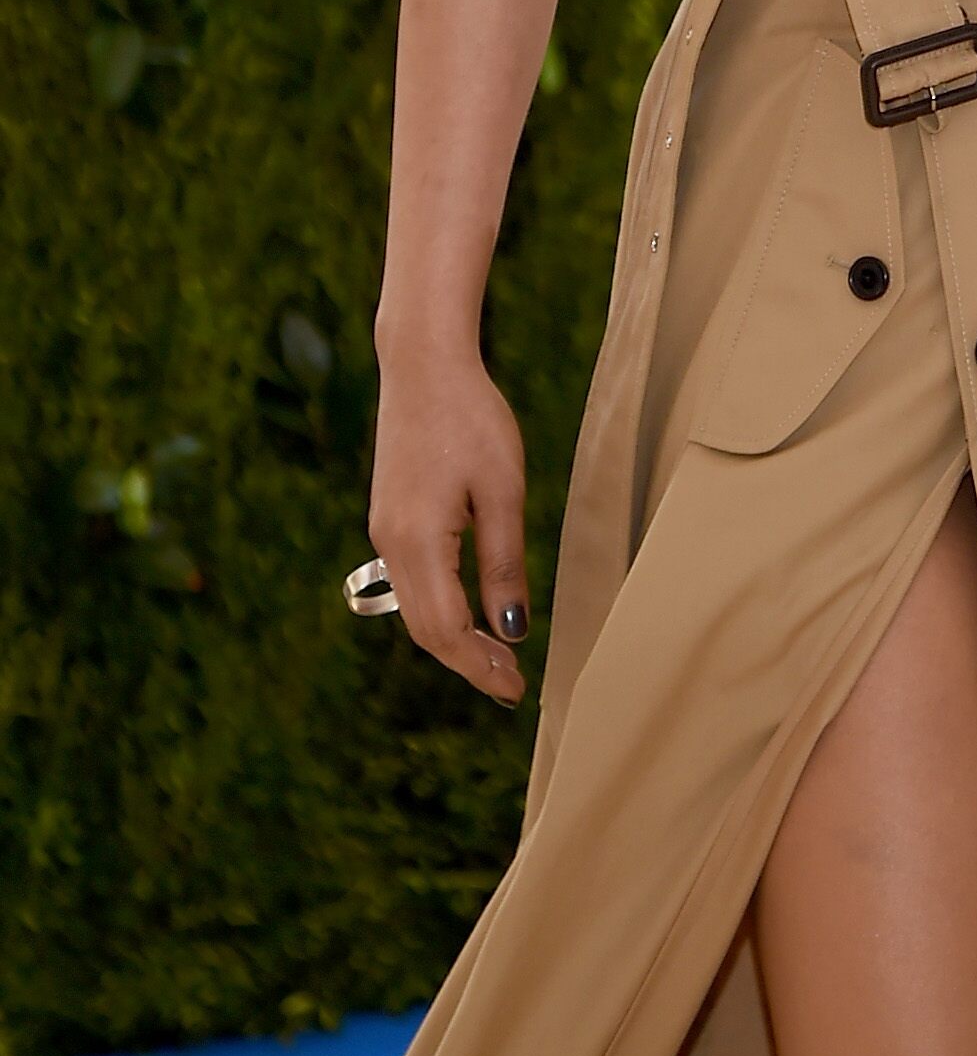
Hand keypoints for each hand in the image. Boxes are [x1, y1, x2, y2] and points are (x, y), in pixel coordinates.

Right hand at [368, 341, 531, 707]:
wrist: (423, 366)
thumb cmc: (471, 418)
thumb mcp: (503, 490)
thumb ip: (504, 563)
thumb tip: (511, 629)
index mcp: (418, 540)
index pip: (445, 629)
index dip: (479, 667)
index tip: (514, 689)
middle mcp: (390, 543)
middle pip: (424, 629)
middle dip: (467, 662)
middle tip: (511, 684)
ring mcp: (384, 531)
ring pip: (414, 609)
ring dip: (453, 639)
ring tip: (497, 658)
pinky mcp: (389, 518)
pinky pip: (411, 582)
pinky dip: (440, 609)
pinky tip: (471, 612)